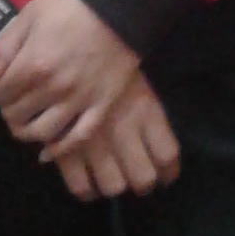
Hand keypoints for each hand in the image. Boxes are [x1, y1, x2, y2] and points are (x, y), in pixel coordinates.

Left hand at [0, 0, 138, 148]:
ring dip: (26, 132)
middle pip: (17, 114)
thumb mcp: (30, 14)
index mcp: (33, 64)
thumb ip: (4, 48)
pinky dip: (59, 149)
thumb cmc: (71, 3)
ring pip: (42, 132)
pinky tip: (47, 152)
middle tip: (13, 100)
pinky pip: (78, 137)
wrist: (121, 3)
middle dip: (8, 109)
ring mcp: (79, 100)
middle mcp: (53, 88)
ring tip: (26, 122)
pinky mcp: (102, 105)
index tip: (0, 84)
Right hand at [51, 73, 181, 200]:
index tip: (164, 176)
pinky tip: (89, 183)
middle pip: (143, 178)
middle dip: (142, 183)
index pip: (167, 155)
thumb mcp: (139, 85)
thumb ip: (149, 120)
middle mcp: (124, 129)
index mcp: (145, 110)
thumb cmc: (109, 61)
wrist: (69, 45)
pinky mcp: (66, 148)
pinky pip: (81, 186)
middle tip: (137, 180)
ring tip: (111, 180)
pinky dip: (86, 190)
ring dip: (114, 187)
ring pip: (113, 186)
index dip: (168, 172)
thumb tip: (158, 158)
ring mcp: (94, 141)